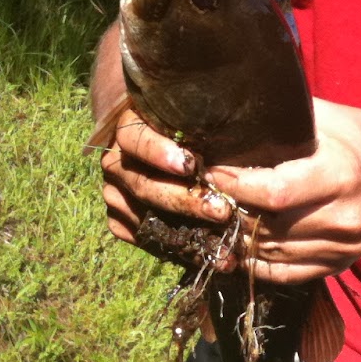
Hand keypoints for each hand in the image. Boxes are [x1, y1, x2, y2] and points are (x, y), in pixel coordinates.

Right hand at [99, 105, 229, 245]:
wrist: (170, 148)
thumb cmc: (194, 127)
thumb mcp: (200, 117)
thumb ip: (213, 118)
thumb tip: (245, 106)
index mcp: (129, 127)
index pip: (134, 138)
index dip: (158, 151)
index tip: (189, 165)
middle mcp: (117, 161)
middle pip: (142, 183)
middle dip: (184, 200)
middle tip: (221, 210)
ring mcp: (115, 192)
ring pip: (143, 216)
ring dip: (185, 232)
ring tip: (222, 245)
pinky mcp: (119, 219)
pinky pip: (144, 237)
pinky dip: (175, 247)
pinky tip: (206, 254)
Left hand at [205, 98, 360, 286]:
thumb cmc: (359, 137)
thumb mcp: (328, 116)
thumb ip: (285, 118)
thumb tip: (235, 117)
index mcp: (341, 175)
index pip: (276, 192)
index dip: (237, 186)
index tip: (213, 173)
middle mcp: (345, 217)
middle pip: (271, 226)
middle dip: (233, 211)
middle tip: (210, 196)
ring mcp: (345, 247)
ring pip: (273, 252)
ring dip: (241, 237)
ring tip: (221, 218)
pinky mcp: (341, 263)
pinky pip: (287, 274)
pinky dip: (258, 263)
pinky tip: (241, 246)